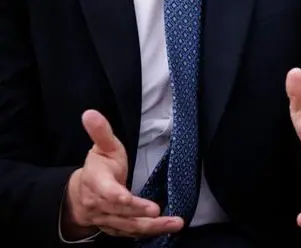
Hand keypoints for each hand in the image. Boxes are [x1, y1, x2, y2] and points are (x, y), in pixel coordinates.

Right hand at [62, 110, 183, 238]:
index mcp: (98, 183)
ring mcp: (108, 219)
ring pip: (129, 227)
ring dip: (152, 228)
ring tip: (175, 224)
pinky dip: (148, 233)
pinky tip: (165, 230)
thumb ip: (100, 132)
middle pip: (122, 213)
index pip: (108, 192)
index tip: (131, 199)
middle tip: (161, 213)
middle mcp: (101, 205)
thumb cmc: (98, 168)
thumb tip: (90, 113)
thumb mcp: (102, 148)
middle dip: (141, 214)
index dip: (120, 198)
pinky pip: (131, 234)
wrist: (79, 196)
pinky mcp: (115, 228)